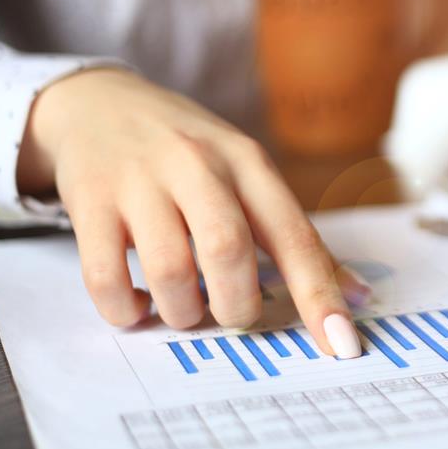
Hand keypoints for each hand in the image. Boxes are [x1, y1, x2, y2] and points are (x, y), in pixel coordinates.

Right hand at [17, 68, 368, 357]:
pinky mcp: (91, 199)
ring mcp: (138, 180)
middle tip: (230, 313)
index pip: (292, 232)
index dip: (319, 294)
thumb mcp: (243, 169)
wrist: (100, 101)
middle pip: (228, 251)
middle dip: (236, 307)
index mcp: (245, 160)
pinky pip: (105, 277)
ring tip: (182, 307)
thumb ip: (293, 230)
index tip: (341, 347)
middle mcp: (195, 164)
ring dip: (182, 313)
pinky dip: (125, 310)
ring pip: (169, 271)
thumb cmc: (185, 146)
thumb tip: (356, 295)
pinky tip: (135, 303)